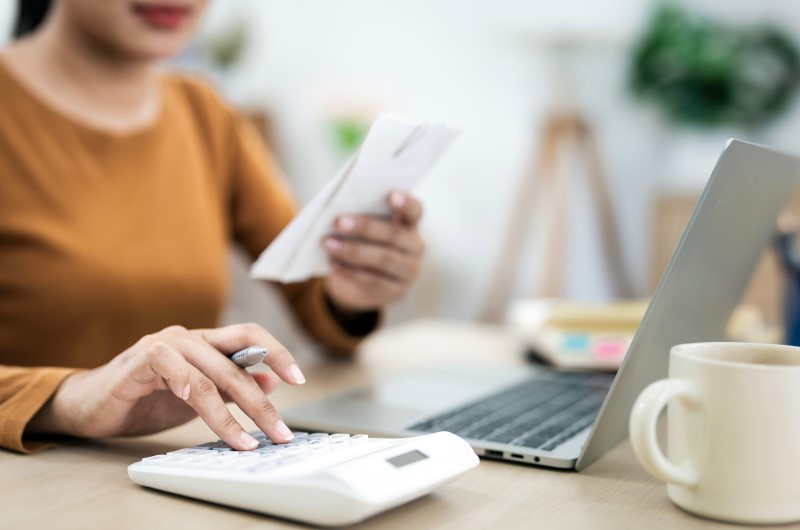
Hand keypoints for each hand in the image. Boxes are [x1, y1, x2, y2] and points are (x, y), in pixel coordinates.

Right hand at [26, 324, 305, 449]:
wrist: (90, 406)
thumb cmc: (144, 399)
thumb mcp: (196, 396)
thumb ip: (229, 386)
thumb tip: (271, 381)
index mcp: (205, 343)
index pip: (249, 336)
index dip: (276, 353)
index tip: (298, 379)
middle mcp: (189, 338)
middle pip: (236, 361)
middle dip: (261, 401)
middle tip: (278, 431)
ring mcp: (164, 345)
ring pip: (210, 373)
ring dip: (232, 411)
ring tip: (246, 441)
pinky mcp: (140, 358)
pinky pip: (171, 366)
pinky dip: (188, 386)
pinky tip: (198, 406)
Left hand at [322, 191, 424, 310]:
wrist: (365, 281)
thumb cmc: (364, 243)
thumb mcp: (366, 229)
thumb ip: (361, 218)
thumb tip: (340, 216)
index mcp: (410, 223)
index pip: (414, 209)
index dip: (405, 202)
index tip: (390, 195)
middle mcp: (415, 246)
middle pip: (394, 234)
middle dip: (365, 227)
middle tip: (338, 222)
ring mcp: (409, 271)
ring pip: (383, 259)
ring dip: (353, 251)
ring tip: (329, 244)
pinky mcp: (396, 291)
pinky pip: (372, 280)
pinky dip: (350, 271)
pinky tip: (333, 262)